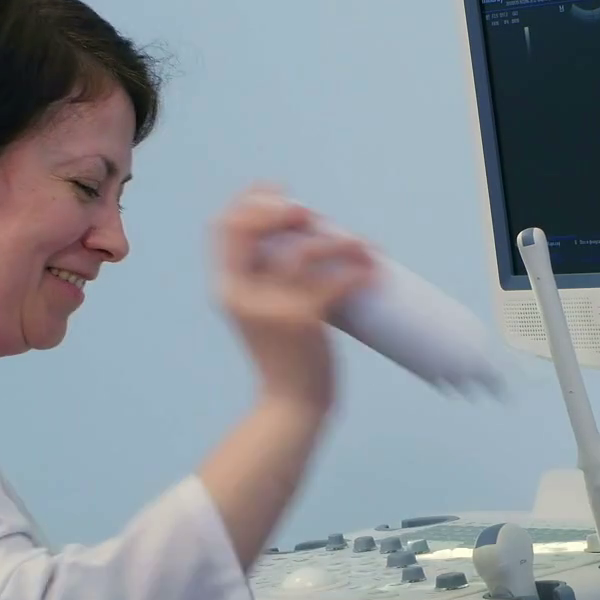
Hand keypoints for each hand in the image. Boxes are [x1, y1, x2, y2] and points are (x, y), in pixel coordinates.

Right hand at [213, 187, 375, 412]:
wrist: (291, 407)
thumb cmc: (286, 358)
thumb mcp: (264, 315)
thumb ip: (273, 284)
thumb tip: (309, 244)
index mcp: (227, 289)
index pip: (223, 227)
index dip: (250, 201)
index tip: (280, 191)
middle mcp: (241, 293)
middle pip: (258, 228)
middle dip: (289, 211)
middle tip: (318, 217)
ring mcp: (271, 305)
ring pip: (305, 250)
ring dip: (341, 240)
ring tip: (365, 247)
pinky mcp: (303, 320)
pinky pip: (337, 280)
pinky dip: (362, 270)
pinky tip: (376, 269)